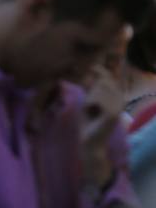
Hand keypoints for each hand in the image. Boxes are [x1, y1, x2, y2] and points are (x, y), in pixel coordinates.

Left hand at [78, 68, 120, 186]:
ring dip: (89, 98)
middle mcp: (120, 99)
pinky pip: (97, 99)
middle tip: (89, 106)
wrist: (90, 141)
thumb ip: (92, 86)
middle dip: (91, 91)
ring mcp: (118, 106)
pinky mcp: (113, 113)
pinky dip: (89, 104)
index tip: (91, 68)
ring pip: (99, 89)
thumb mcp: (88, 100)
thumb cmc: (87, 120)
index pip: (109, 77)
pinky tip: (91, 113)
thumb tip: (94, 67)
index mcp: (116, 96)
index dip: (100, 71)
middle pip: (103, 81)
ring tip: (91, 111)